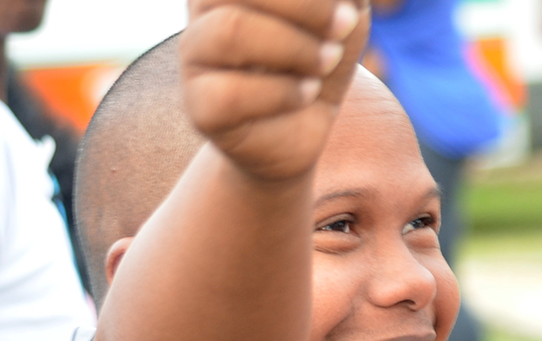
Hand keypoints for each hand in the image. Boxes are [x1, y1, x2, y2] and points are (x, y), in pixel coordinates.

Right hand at [180, 0, 367, 180]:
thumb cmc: (318, 60)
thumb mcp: (344, 17)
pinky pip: (231, 93)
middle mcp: (203, 11)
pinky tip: (306, 94)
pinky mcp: (199, 105)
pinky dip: (282, 93)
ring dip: (296, 48)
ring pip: (230, 33)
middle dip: (307, 6)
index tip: (347, 8)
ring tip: (327, 61)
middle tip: (345, 24)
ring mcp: (194, 57)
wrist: (302, 127)